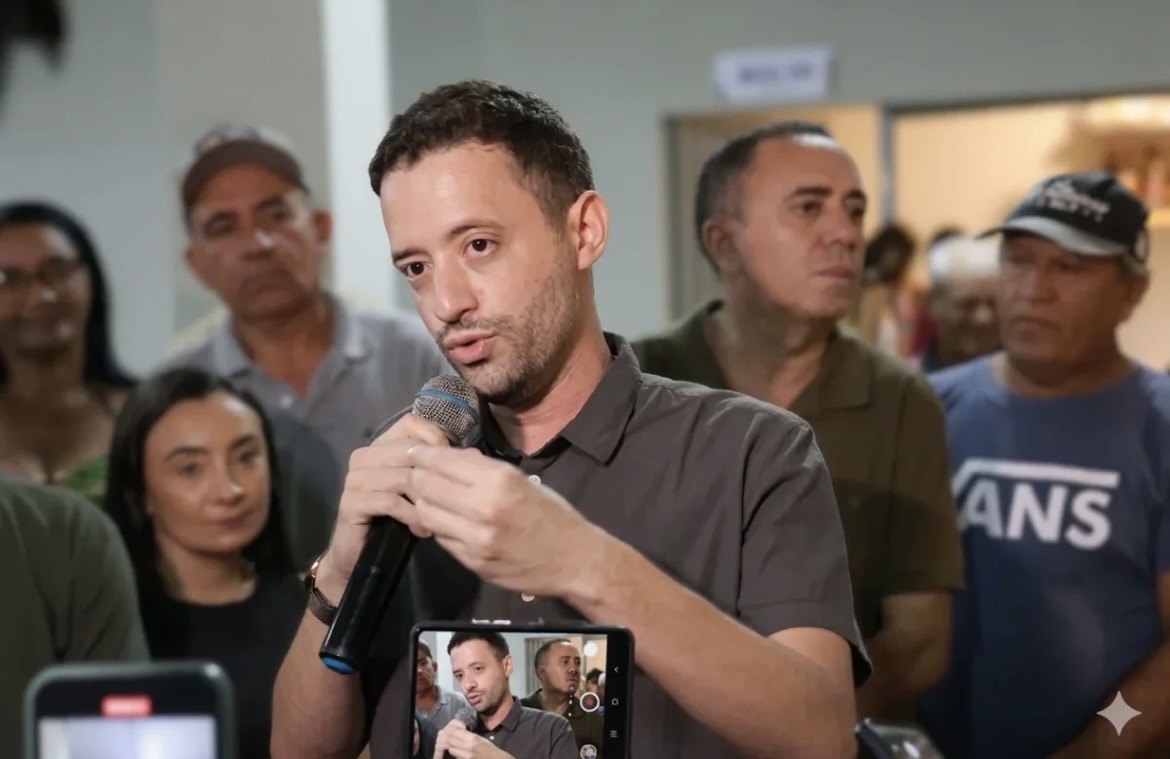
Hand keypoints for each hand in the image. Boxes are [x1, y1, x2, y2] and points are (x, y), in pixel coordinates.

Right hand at [315, 413, 449, 599]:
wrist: (358, 554)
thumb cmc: (395, 518)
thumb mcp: (420, 489)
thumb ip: (439, 467)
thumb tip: (472, 453)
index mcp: (379, 446)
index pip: (410, 423)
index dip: (435, 440)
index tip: (451, 468)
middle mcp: (363, 456)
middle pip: (409, 451)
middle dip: (434, 476)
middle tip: (450, 500)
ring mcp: (354, 479)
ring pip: (402, 477)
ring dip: (425, 500)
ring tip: (437, 520)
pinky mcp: (351, 503)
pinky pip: (390, 502)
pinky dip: (411, 515)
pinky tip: (421, 530)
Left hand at [405, 445, 605, 597]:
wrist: (574, 561)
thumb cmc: (553, 515)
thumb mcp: (522, 481)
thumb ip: (484, 471)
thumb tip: (452, 459)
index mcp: (499, 481)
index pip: (443, 462)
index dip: (423, 455)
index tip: (415, 452)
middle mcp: (483, 507)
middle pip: (427, 486)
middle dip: (417, 477)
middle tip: (414, 474)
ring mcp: (475, 538)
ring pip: (426, 514)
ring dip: (423, 504)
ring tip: (428, 499)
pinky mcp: (472, 562)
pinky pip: (441, 539)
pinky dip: (438, 527)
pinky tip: (445, 522)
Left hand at [433, 720, 512, 758]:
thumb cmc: (490, 748)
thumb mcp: (480, 739)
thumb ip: (468, 736)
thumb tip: (458, 732)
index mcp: (472, 738)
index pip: (454, 732)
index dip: (450, 731)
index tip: (451, 730)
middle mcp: (467, 747)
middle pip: (450, 741)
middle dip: (448, 738)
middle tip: (449, 737)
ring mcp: (466, 756)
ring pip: (451, 750)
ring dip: (451, 747)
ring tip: (454, 745)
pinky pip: (456, 757)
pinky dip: (456, 755)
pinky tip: (459, 753)